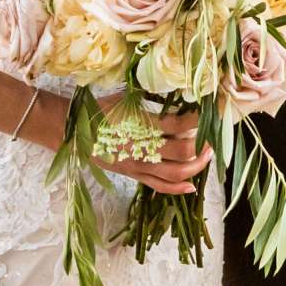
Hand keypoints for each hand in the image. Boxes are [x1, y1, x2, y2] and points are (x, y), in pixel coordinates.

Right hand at [93, 100, 212, 196]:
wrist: (74, 131)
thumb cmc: (100, 110)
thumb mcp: (126, 100)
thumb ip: (153, 102)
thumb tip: (181, 97)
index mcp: (141, 126)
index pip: (179, 125)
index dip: (198, 120)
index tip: (209, 111)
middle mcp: (142, 148)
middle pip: (183, 152)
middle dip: (202, 144)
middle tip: (210, 135)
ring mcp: (138, 165)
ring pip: (175, 173)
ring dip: (196, 166)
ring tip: (206, 155)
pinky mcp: (134, 175)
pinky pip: (159, 186)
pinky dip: (177, 188)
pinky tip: (192, 186)